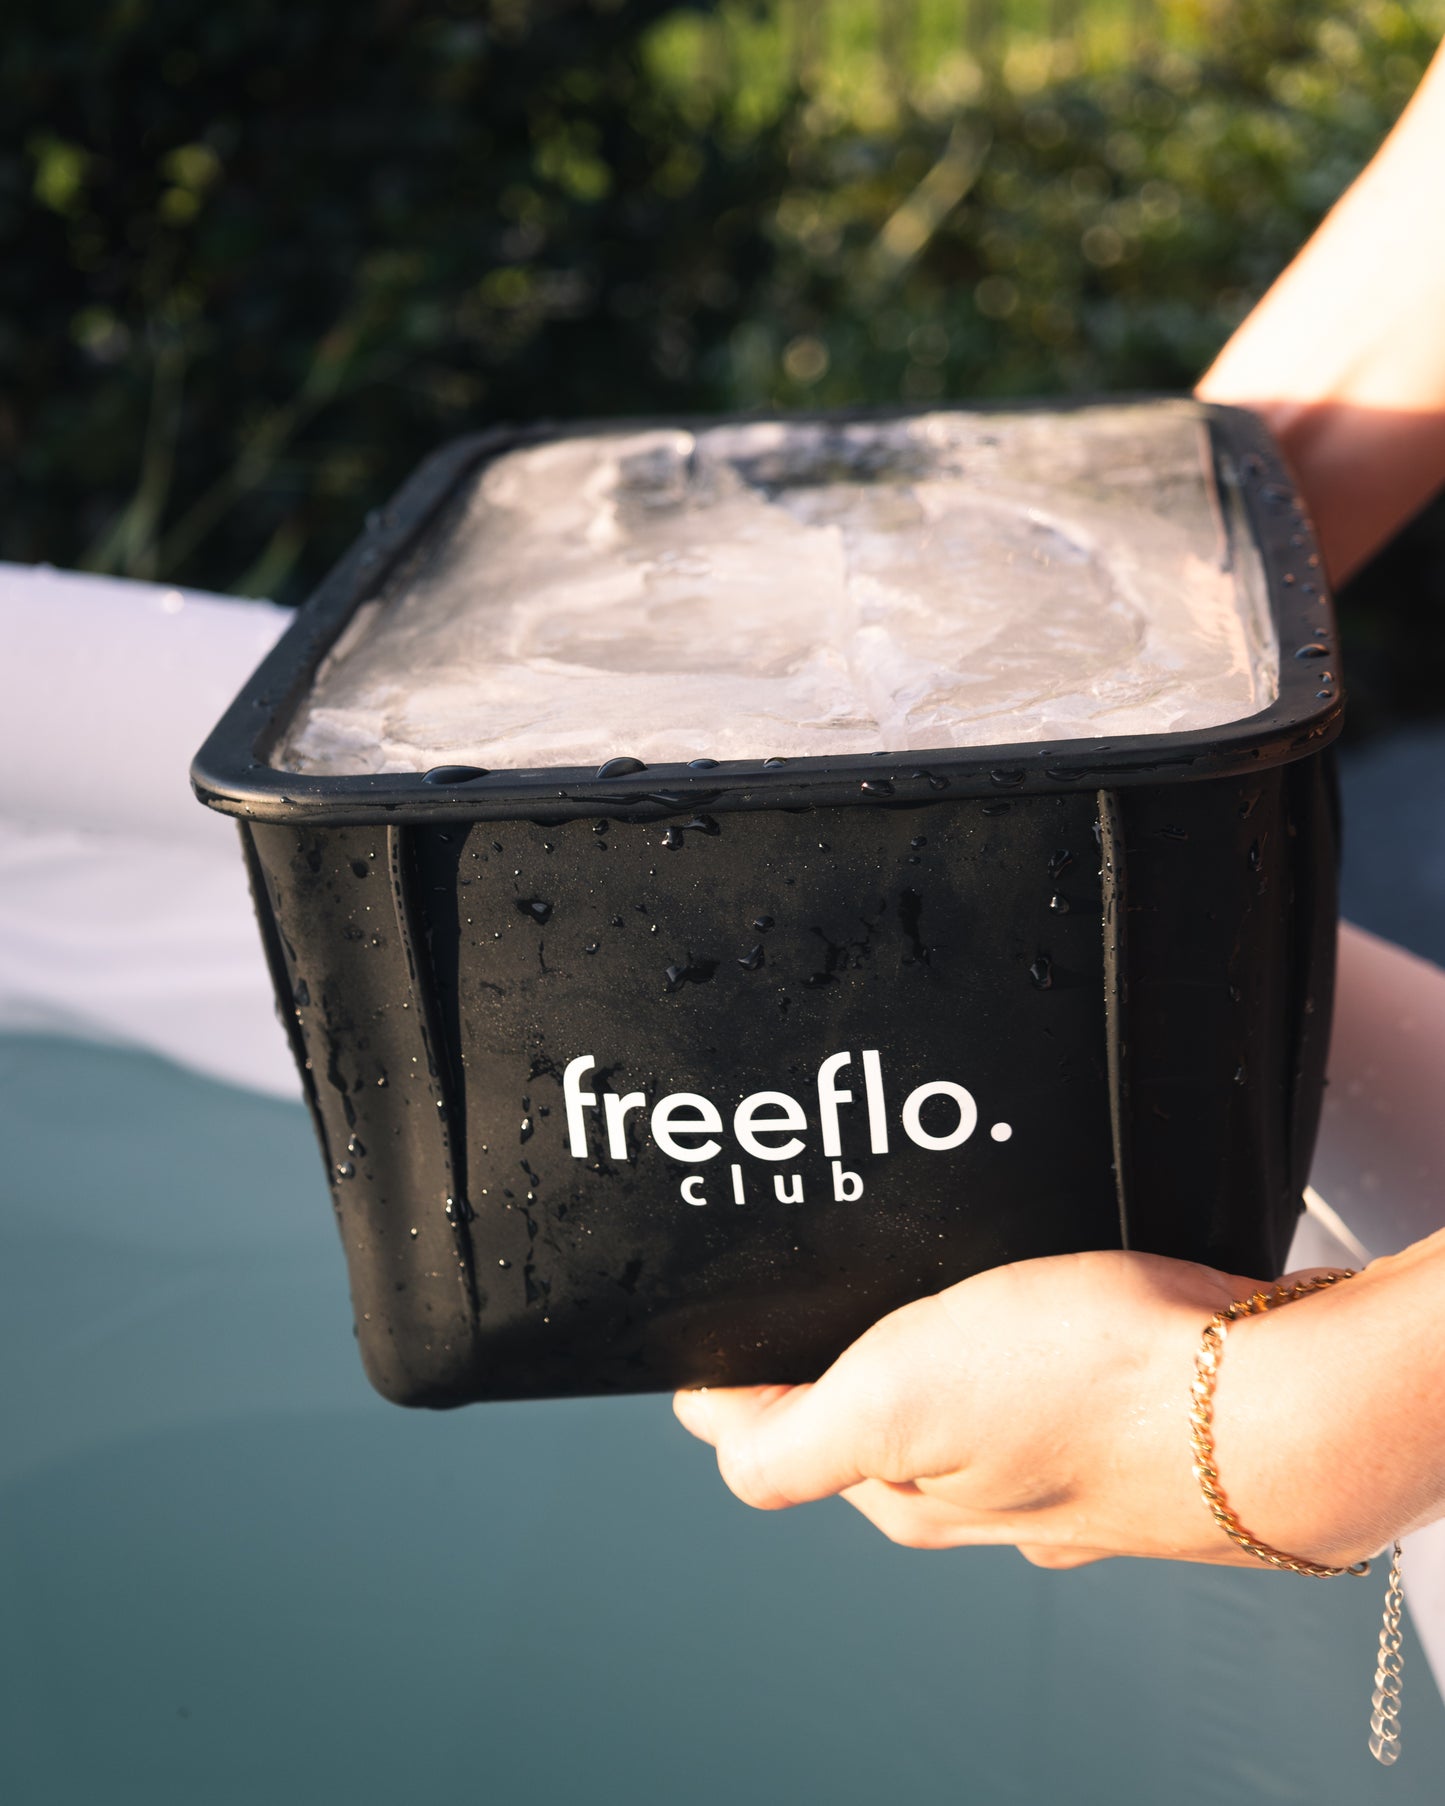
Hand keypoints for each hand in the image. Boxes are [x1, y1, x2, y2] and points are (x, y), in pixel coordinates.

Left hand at [673, 1248, 1409, 1568]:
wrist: (1271, 1392)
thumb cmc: (1094, 1389)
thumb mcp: (892, 1402)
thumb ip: (786, 1437)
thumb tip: (702, 1423)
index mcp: (903, 1495)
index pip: (781, 1432)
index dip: (752, 1362)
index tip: (761, 1295)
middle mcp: (973, 1491)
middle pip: (869, 1402)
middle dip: (854, 1334)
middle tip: (871, 1260)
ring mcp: (1052, 1457)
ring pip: (961, 1378)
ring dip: (948, 1322)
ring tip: (966, 1266)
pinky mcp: (1120, 1413)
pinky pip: (1043, 1361)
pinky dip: (1028, 1323)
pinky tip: (1047, 1290)